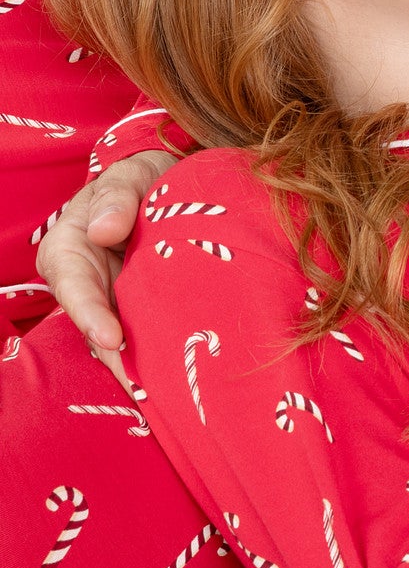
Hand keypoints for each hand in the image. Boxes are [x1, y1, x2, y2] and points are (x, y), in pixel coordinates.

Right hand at [34, 150, 171, 392]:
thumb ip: (117, 197)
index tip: (113, 338)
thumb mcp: (128, 176)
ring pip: (124, 341)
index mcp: (68, 250)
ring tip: (168, 392)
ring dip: (143, 367)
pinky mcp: (141, 311)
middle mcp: (86, 284)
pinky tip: (182, 379)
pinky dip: (161, 357)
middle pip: (98, 328)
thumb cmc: (140, 177)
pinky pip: (148, 337)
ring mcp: (115, 302)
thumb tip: (104, 230)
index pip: (74, 288)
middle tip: (144, 386)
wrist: (167, 184)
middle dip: (119, 359)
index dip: (91, 316)